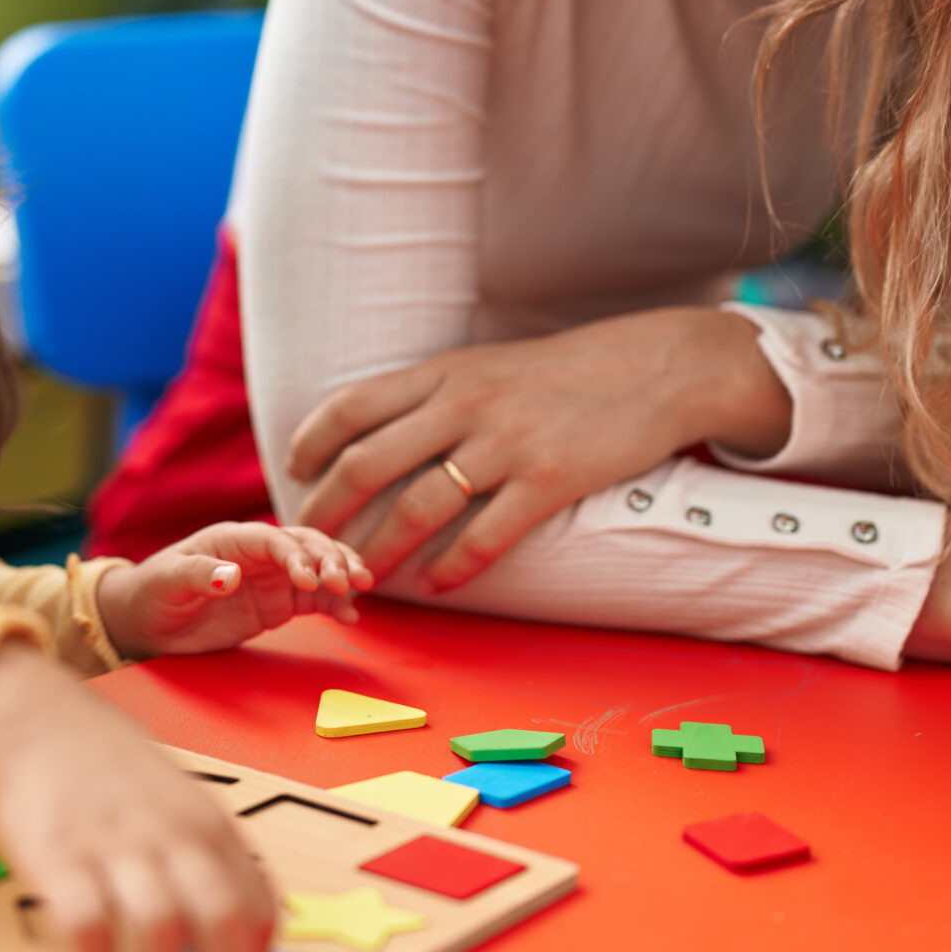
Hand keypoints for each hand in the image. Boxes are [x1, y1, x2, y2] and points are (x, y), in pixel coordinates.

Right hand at [0, 644, 277, 951]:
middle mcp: (166, 832)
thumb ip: (220, 873)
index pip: (257, 901)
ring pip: (159, 924)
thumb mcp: (183, 807)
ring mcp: (112, 843)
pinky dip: (97, 951)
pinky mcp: (56, 856)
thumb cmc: (118, 776)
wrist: (40, 722)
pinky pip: (86, 922)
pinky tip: (97, 947)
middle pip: (220, 915)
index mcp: (205, 822)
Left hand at [96, 523, 370, 657]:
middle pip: (305, 546)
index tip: (310, 578)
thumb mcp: (167, 584)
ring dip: (341, 574)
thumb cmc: (152, 594)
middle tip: (349, 583)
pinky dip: (335, 604)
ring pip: (317, 567)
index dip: (296, 554)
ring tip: (361, 589)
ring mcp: (271, 578)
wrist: (147, 621)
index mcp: (232, 540)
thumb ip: (198, 576)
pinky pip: (315, 599)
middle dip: (330, 559)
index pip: (273, 539)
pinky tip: (350, 616)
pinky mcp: (278, 603)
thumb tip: (231, 575)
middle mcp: (258, 554)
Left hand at [286, 307, 791, 589]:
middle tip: (309, 544)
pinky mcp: (550, 479)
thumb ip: (436, 396)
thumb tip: (380, 431)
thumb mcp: (489, 365)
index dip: (311, 440)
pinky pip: (487, 533)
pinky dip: (455, 566)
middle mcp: (465, 403)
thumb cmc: (567, 372)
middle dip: (327, 511)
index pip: (351, 404)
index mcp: (445, 372)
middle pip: (368, 462)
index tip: (294, 471)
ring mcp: (507, 442)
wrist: (657, 367)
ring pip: (418, 506)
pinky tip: (438, 586)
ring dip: (380, 550)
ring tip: (361, 578)